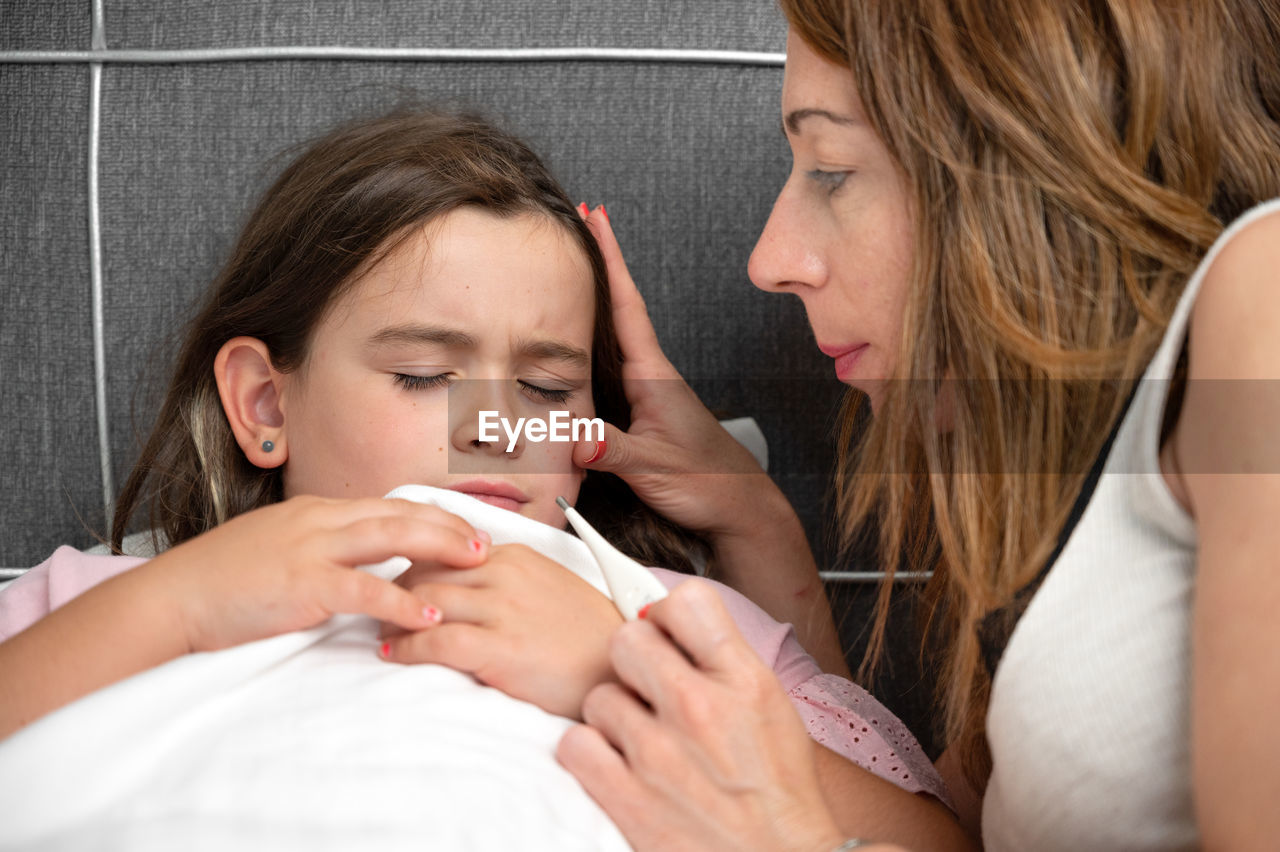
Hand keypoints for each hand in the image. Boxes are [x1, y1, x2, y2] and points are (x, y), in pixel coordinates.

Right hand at [151, 495, 488, 652]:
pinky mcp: (302, 584)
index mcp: (316, 513)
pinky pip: (364, 590)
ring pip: (391, 537)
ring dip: (440, 547)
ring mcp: (311, 548)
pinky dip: (402, 601)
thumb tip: (358, 565)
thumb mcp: (278, 551)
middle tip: (489, 541)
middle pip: (400, 512)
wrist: (171, 598)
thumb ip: (321, 552)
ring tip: (479, 563)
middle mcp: (320, 520)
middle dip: (449, 524)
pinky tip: (432, 615)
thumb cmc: (223, 582)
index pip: (388, 506)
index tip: (466, 527)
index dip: (432, 515)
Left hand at [378, 543, 623, 718]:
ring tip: (378, 629)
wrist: (619, 665)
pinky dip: (406, 646)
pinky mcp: (500, 647)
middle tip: (376, 605)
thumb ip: (508, 576)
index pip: (444, 548)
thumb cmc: (586, 633)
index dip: (413, 564)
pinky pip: (437, 641)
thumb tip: (469, 578)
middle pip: (427, 570)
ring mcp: (502, 610)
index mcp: (515, 555)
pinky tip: (391, 653)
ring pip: (425, 600)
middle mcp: (505, 574)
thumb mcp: (548, 586)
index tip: (395, 580)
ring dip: (392, 617)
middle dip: (395, 588)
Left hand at [555, 579, 844, 851]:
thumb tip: (676, 623)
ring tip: (644, 739)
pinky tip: (618, 764)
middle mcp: (699, 709)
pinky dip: (591, 753)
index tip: (667, 633)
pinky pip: (575, 744)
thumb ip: (725, 659)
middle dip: (636, 662)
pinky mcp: (627, 797)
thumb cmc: (778, 791)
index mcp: (744, 681)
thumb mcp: (771, 706)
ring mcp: (658, 754)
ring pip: (598, 695)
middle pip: (628, 638)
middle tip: (650, 687)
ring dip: (614, 715)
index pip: (687, 602)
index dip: (669, 615)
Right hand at [573, 206, 791, 539]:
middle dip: (597, 266)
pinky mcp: (643, 413)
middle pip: (617, 309)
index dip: (610, 260)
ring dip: (592, 304)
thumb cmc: (707, 482)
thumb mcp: (655, 467)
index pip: (627, 305)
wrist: (739, 506)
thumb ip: (614, 451)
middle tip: (575, 223)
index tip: (596, 217)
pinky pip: (609, 370)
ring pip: (612, 339)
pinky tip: (574, 349)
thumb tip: (575, 438)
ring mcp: (647, 393)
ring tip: (567, 271)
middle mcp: (650, 376)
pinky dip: (591, 348)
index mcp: (653, 376)